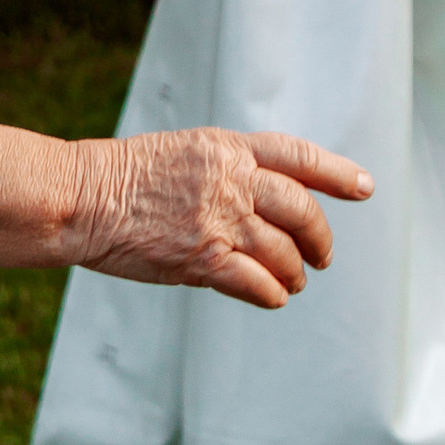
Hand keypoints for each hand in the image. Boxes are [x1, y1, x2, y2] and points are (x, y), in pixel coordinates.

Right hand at [76, 126, 371, 306]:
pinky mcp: (204, 259)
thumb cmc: (122, 179)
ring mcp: (220, 220)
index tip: (363, 188)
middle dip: (319, 237)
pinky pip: (259, 283)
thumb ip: (226, 170)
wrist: (81, 197)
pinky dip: (272, 293)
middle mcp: (232, 180)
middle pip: (301, 209)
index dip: (337, 173)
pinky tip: (272, 296)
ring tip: (294, 280)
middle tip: (322, 255)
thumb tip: (266, 202)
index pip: (299, 157)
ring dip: (295, 272)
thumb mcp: (183, 153)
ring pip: (284, 252)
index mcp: (227, 148)